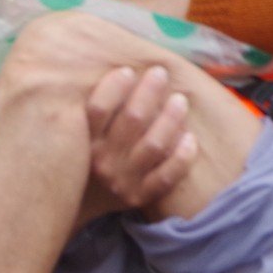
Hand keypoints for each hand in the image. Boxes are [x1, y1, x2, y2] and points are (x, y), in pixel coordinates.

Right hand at [84, 64, 194, 213]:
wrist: (83, 204)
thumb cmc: (88, 157)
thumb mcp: (81, 134)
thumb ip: (96, 107)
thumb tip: (120, 68)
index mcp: (84, 142)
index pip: (98, 109)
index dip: (114, 86)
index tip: (128, 71)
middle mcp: (101, 162)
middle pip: (132, 120)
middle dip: (150, 92)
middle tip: (160, 73)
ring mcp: (122, 181)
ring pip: (154, 144)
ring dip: (171, 118)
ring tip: (180, 100)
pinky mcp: (140, 196)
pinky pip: (167, 176)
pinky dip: (181, 156)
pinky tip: (190, 138)